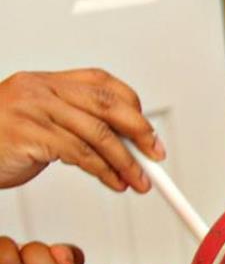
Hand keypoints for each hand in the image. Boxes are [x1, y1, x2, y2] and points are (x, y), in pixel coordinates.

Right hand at [0, 69, 164, 192]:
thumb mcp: (40, 124)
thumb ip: (75, 125)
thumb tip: (122, 144)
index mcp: (47, 81)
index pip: (103, 84)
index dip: (132, 108)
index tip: (150, 135)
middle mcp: (41, 89)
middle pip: (108, 105)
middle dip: (140, 132)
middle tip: (156, 157)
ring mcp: (33, 110)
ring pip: (98, 133)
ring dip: (126, 162)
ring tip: (138, 181)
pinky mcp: (28, 135)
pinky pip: (79, 154)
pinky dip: (104, 171)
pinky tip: (114, 182)